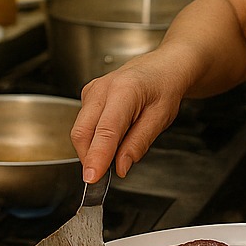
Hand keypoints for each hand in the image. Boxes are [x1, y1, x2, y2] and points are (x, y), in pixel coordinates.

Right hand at [70, 55, 185, 181]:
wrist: (162, 67)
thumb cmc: (164, 88)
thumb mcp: (161, 118)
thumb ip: (138, 144)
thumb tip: (121, 167)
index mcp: (125, 91)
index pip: (105, 131)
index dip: (97, 157)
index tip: (92, 178)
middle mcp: (102, 88)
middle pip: (82, 132)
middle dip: (90, 158)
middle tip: (105, 175)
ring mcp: (92, 91)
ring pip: (80, 130)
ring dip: (93, 148)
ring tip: (120, 146)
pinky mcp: (87, 96)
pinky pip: (83, 124)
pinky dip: (94, 138)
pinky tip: (114, 135)